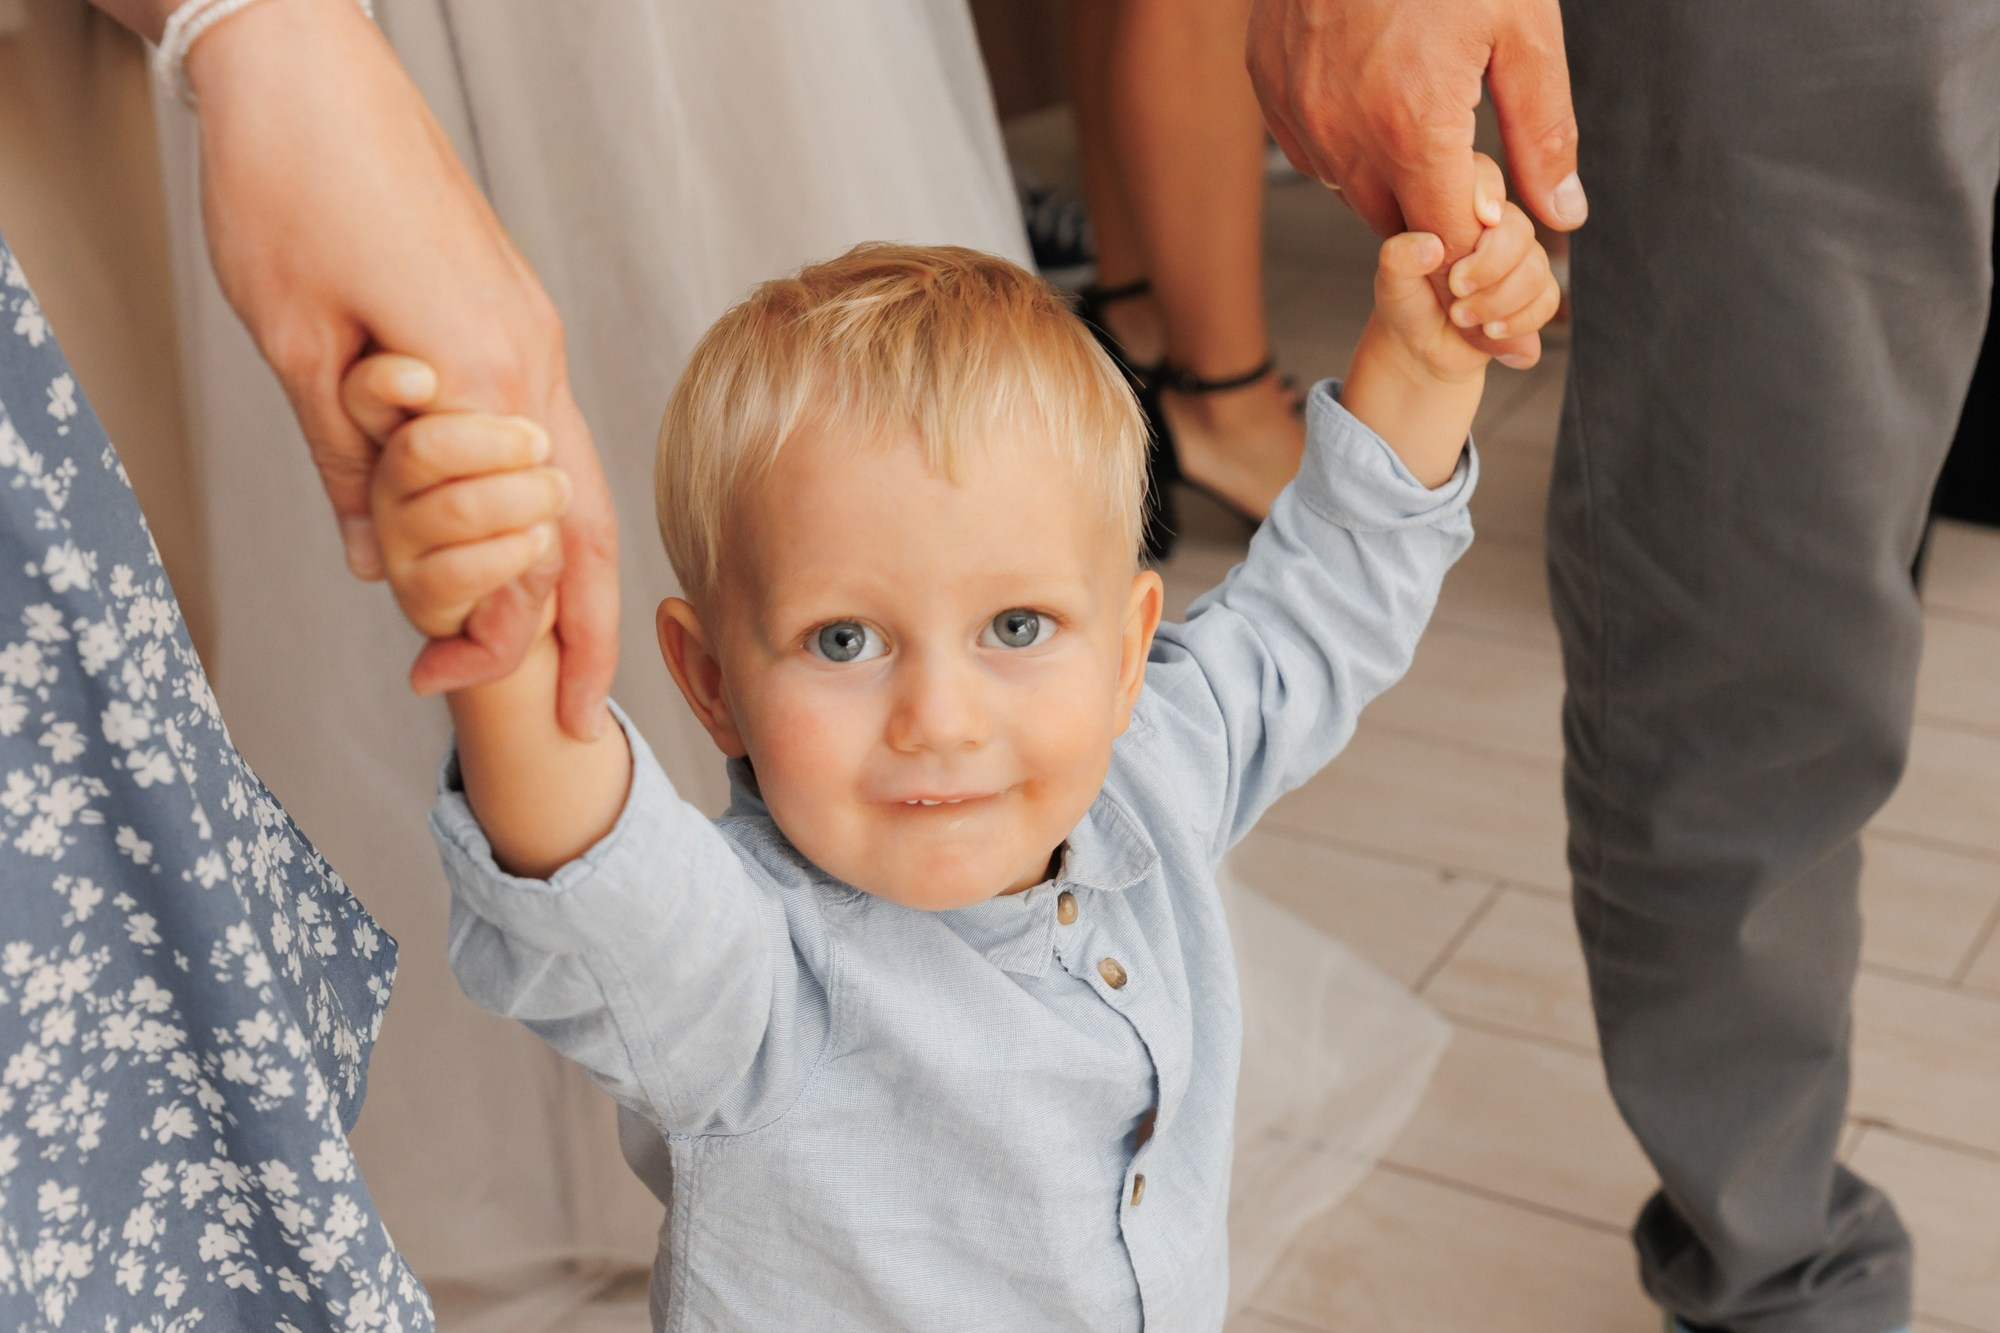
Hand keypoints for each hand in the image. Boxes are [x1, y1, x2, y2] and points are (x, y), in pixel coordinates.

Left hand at [176, 0, 616, 737]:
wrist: (309, 65)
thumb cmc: (289, 184)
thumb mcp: (295, 345)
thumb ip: (347, 463)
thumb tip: (377, 563)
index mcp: (485, 377)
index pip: (520, 544)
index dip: (493, 635)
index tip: (447, 688)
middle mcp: (532, 360)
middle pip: (590, 525)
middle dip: (590, 631)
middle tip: (580, 715)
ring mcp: (532, 333)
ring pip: (580, 479)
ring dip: (572, 572)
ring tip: (558, 647)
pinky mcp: (514, 312)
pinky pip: (548, 431)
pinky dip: (543, 503)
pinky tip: (515, 538)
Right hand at [1246, 0, 1581, 360]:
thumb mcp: (1521, 30)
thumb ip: (1543, 131)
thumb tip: (1564, 213)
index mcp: (1413, 128)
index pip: (1449, 245)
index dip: (1482, 269)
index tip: (1506, 280)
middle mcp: (1344, 136)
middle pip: (1399, 231)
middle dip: (1442, 220)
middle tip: (1475, 172)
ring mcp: (1299, 117)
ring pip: (1353, 194)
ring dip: (1394, 183)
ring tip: (1425, 121)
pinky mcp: (1271, 94)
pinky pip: (1315, 154)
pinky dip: (1349, 147)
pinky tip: (1378, 100)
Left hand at [1369, 155, 1559, 384]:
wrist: (1422, 347)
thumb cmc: (1406, 303)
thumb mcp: (1390, 282)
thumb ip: (1397, 259)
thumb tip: (1430, 246)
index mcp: (1460, 205)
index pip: (1486, 176)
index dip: (1488, 194)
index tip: (1482, 221)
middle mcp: (1496, 225)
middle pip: (1520, 230)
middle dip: (1490, 267)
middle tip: (1456, 291)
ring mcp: (1520, 257)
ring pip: (1537, 269)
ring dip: (1499, 302)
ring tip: (1461, 318)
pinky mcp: (1535, 290)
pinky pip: (1547, 299)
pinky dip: (1518, 322)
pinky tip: (1488, 332)